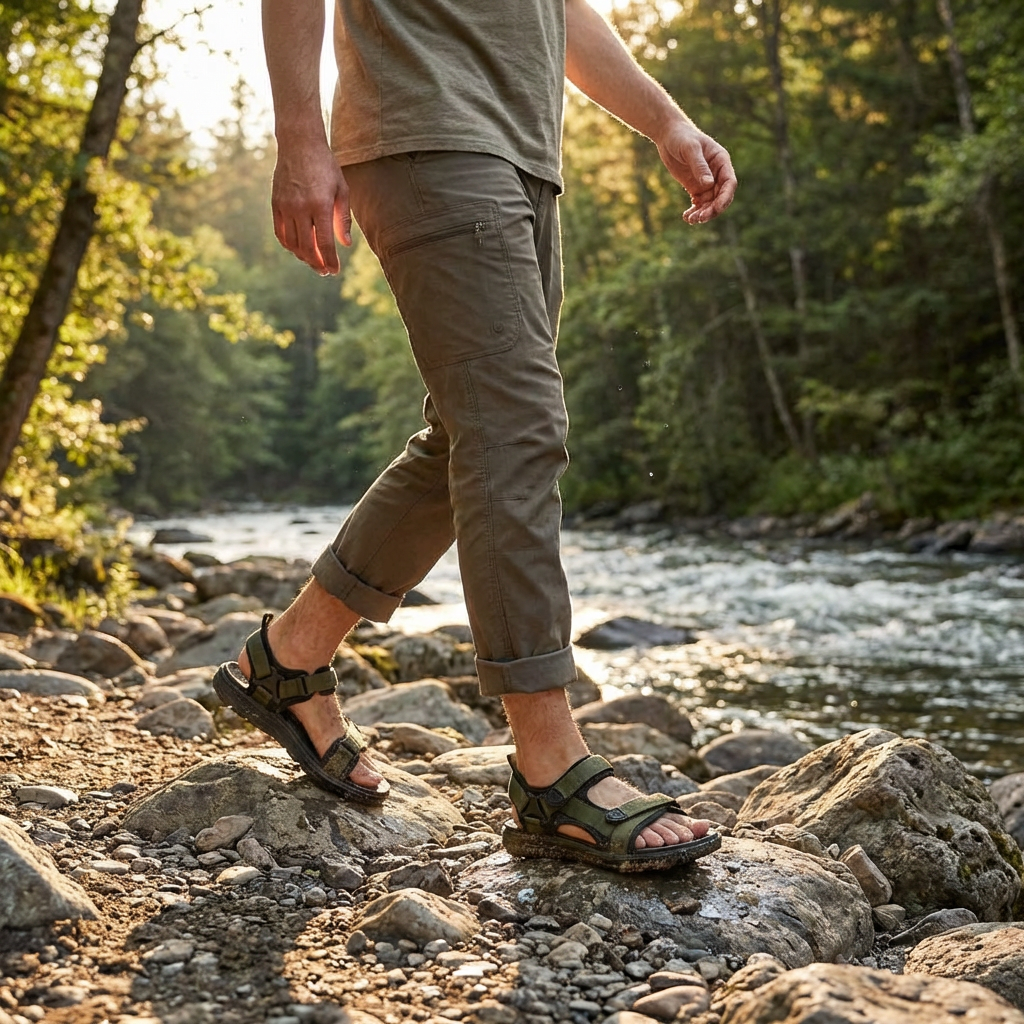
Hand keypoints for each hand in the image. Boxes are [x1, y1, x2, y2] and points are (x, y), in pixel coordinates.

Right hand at [271, 135, 351, 274]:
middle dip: (317, 263)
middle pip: (307, 247)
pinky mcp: (276, 204)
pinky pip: (280, 233)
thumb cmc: (325, 167)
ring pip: (292, 244)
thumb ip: (343, 219)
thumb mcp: (341, 190)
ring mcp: (285, 207)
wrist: (299, 144)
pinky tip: (299, 249)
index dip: (330, 260)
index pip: (325, 243)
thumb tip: (346, 244)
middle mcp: (300, 208)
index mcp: (320, 205)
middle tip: (325, 271)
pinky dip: (289, 246)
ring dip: (303, 257)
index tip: (334, 271)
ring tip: (314, 261)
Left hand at [656, 119, 736, 224]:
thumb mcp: (690, 149)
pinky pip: (699, 204)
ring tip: (690, 219)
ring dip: (703, 213)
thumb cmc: (681, 137)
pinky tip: (686, 216)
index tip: (716, 209)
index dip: (725, 198)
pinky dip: (695, 212)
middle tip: (699, 219)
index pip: (729, 183)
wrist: (668, 136)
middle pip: (721, 197)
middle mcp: (717, 173)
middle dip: (712, 210)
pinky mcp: (696, 187)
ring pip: (710, 203)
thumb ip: (699, 166)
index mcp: (721, 161)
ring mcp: (707, 182)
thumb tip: (709, 184)